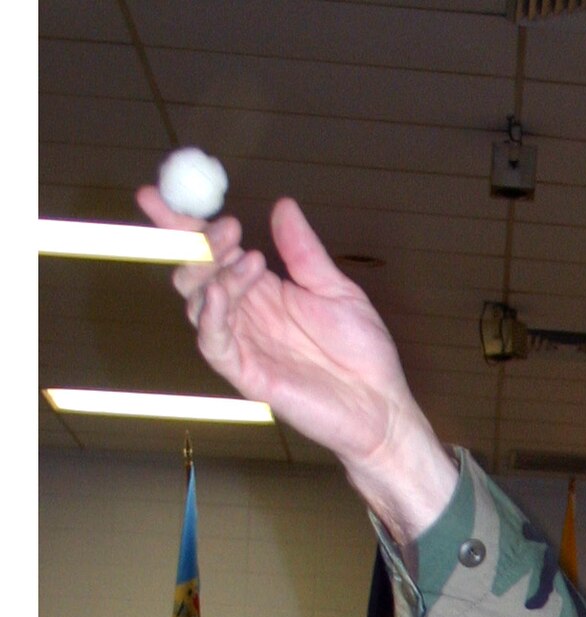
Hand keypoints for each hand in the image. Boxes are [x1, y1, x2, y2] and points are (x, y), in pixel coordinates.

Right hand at [133, 190, 455, 536]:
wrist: (381, 405)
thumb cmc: (363, 353)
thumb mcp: (335, 290)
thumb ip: (303, 251)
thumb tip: (283, 205)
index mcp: (262, 290)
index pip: (211, 252)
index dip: (181, 224)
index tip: (154, 194)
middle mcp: (245, 314)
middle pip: (194, 272)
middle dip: (199, 243)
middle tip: (228, 228)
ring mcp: (242, 343)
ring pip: (198, 302)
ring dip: (215, 273)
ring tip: (250, 260)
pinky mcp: (245, 373)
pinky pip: (212, 341)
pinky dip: (210, 313)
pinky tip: (222, 290)